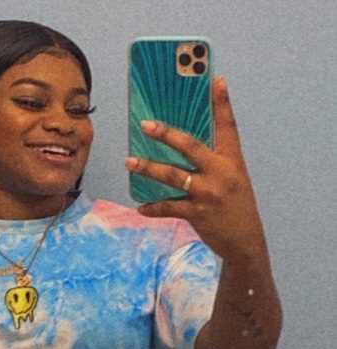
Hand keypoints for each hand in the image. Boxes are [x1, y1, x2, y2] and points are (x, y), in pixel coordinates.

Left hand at [125, 77, 266, 267]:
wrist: (245, 242)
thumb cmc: (236, 207)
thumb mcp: (233, 179)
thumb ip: (214, 163)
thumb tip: (184, 147)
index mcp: (232, 161)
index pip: (228, 127)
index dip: (222, 103)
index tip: (216, 80)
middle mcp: (221, 173)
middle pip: (190, 146)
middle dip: (166, 134)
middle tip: (145, 124)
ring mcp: (208, 193)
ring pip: (172, 176)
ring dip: (147, 168)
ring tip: (129, 162)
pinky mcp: (197, 213)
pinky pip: (168, 207)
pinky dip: (152, 208)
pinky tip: (141, 207)